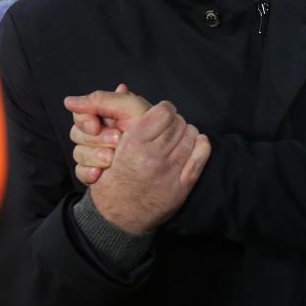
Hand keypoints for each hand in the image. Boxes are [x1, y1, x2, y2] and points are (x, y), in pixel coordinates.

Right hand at [65, 85, 148, 183]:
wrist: (155, 177)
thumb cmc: (152, 138)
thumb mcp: (132, 110)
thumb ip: (104, 100)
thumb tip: (70, 101)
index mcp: (110, 115)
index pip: (82, 112)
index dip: (86, 120)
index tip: (96, 127)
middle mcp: (103, 132)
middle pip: (76, 132)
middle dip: (96, 140)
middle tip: (116, 142)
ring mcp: (97, 153)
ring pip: (78, 152)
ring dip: (95, 156)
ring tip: (113, 159)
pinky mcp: (95, 172)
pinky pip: (80, 171)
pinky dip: (90, 173)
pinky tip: (102, 174)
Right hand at [66, 97, 210, 234]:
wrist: (118, 218)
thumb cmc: (110, 179)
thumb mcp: (102, 146)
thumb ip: (113, 113)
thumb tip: (123, 87)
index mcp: (134, 144)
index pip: (164, 110)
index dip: (162, 110)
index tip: (157, 114)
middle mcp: (154, 157)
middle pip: (178, 121)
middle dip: (172, 122)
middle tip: (164, 129)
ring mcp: (171, 171)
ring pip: (191, 134)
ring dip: (184, 133)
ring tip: (173, 139)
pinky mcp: (184, 184)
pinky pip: (202, 153)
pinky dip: (200, 145)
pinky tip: (191, 146)